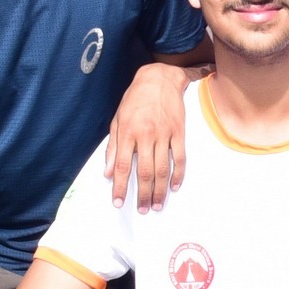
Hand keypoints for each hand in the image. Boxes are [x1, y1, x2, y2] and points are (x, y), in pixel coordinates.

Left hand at [103, 64, 191, 210]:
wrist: (159, 78)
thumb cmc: (135, 99)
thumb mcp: (117, 119)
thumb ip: (113, 147)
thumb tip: (108, 172)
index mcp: (128, 132)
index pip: (123, 166)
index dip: (120, 187)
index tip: (118, 202)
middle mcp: (146, 135)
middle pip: (145, 172)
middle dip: (143, 195)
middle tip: (143, 210)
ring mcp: (164, 135)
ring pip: (163, 169)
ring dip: (160, 191)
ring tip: (157, 205)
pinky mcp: (179, 132)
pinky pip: (180, 158)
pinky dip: (178, 175)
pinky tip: (174, 187)